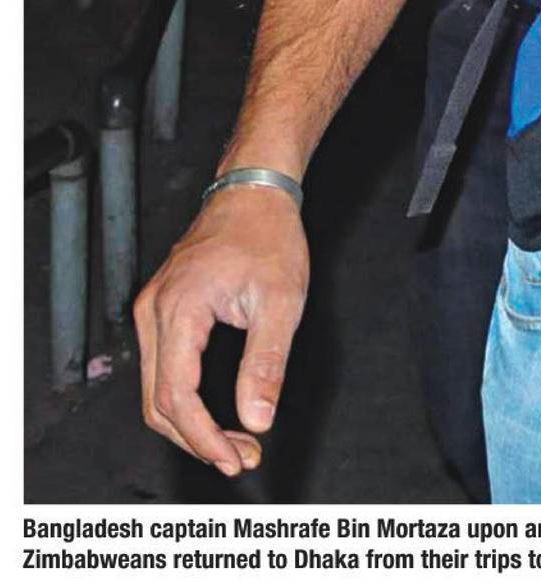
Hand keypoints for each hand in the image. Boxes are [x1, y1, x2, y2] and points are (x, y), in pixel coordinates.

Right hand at [134, 184, 308, 474]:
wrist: (255, 190)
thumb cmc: (268, 233)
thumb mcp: (281, 300)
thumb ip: (266, 363)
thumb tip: (257, 418)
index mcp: (179, 308)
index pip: (177, 395)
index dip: (204, 436)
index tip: (234, 456)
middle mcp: (154, 310)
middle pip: (158, 401)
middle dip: (197, 438)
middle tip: (240, 455)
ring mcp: (153, 308)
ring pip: (156, 388)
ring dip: (190, 422)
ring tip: (233, 440)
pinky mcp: (162, 307)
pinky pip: (162, 367)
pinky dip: (184, 397)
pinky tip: (214, 410)